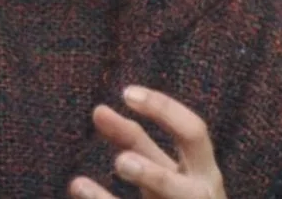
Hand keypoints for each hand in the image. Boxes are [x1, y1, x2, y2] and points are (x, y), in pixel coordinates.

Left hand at [68, 86, 225, 198]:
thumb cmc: (177, 195)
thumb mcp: (161, 167)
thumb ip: (134, 141)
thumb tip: (99, 110)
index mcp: (203, 171)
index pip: (193, 132)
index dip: (164, 109)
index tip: (127, 93)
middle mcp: (199, 194)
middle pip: (181, 184)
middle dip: (154, 173)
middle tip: (121, 160)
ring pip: (167, 196)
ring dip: (149, 180)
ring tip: (119, 164)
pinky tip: (78, 186)